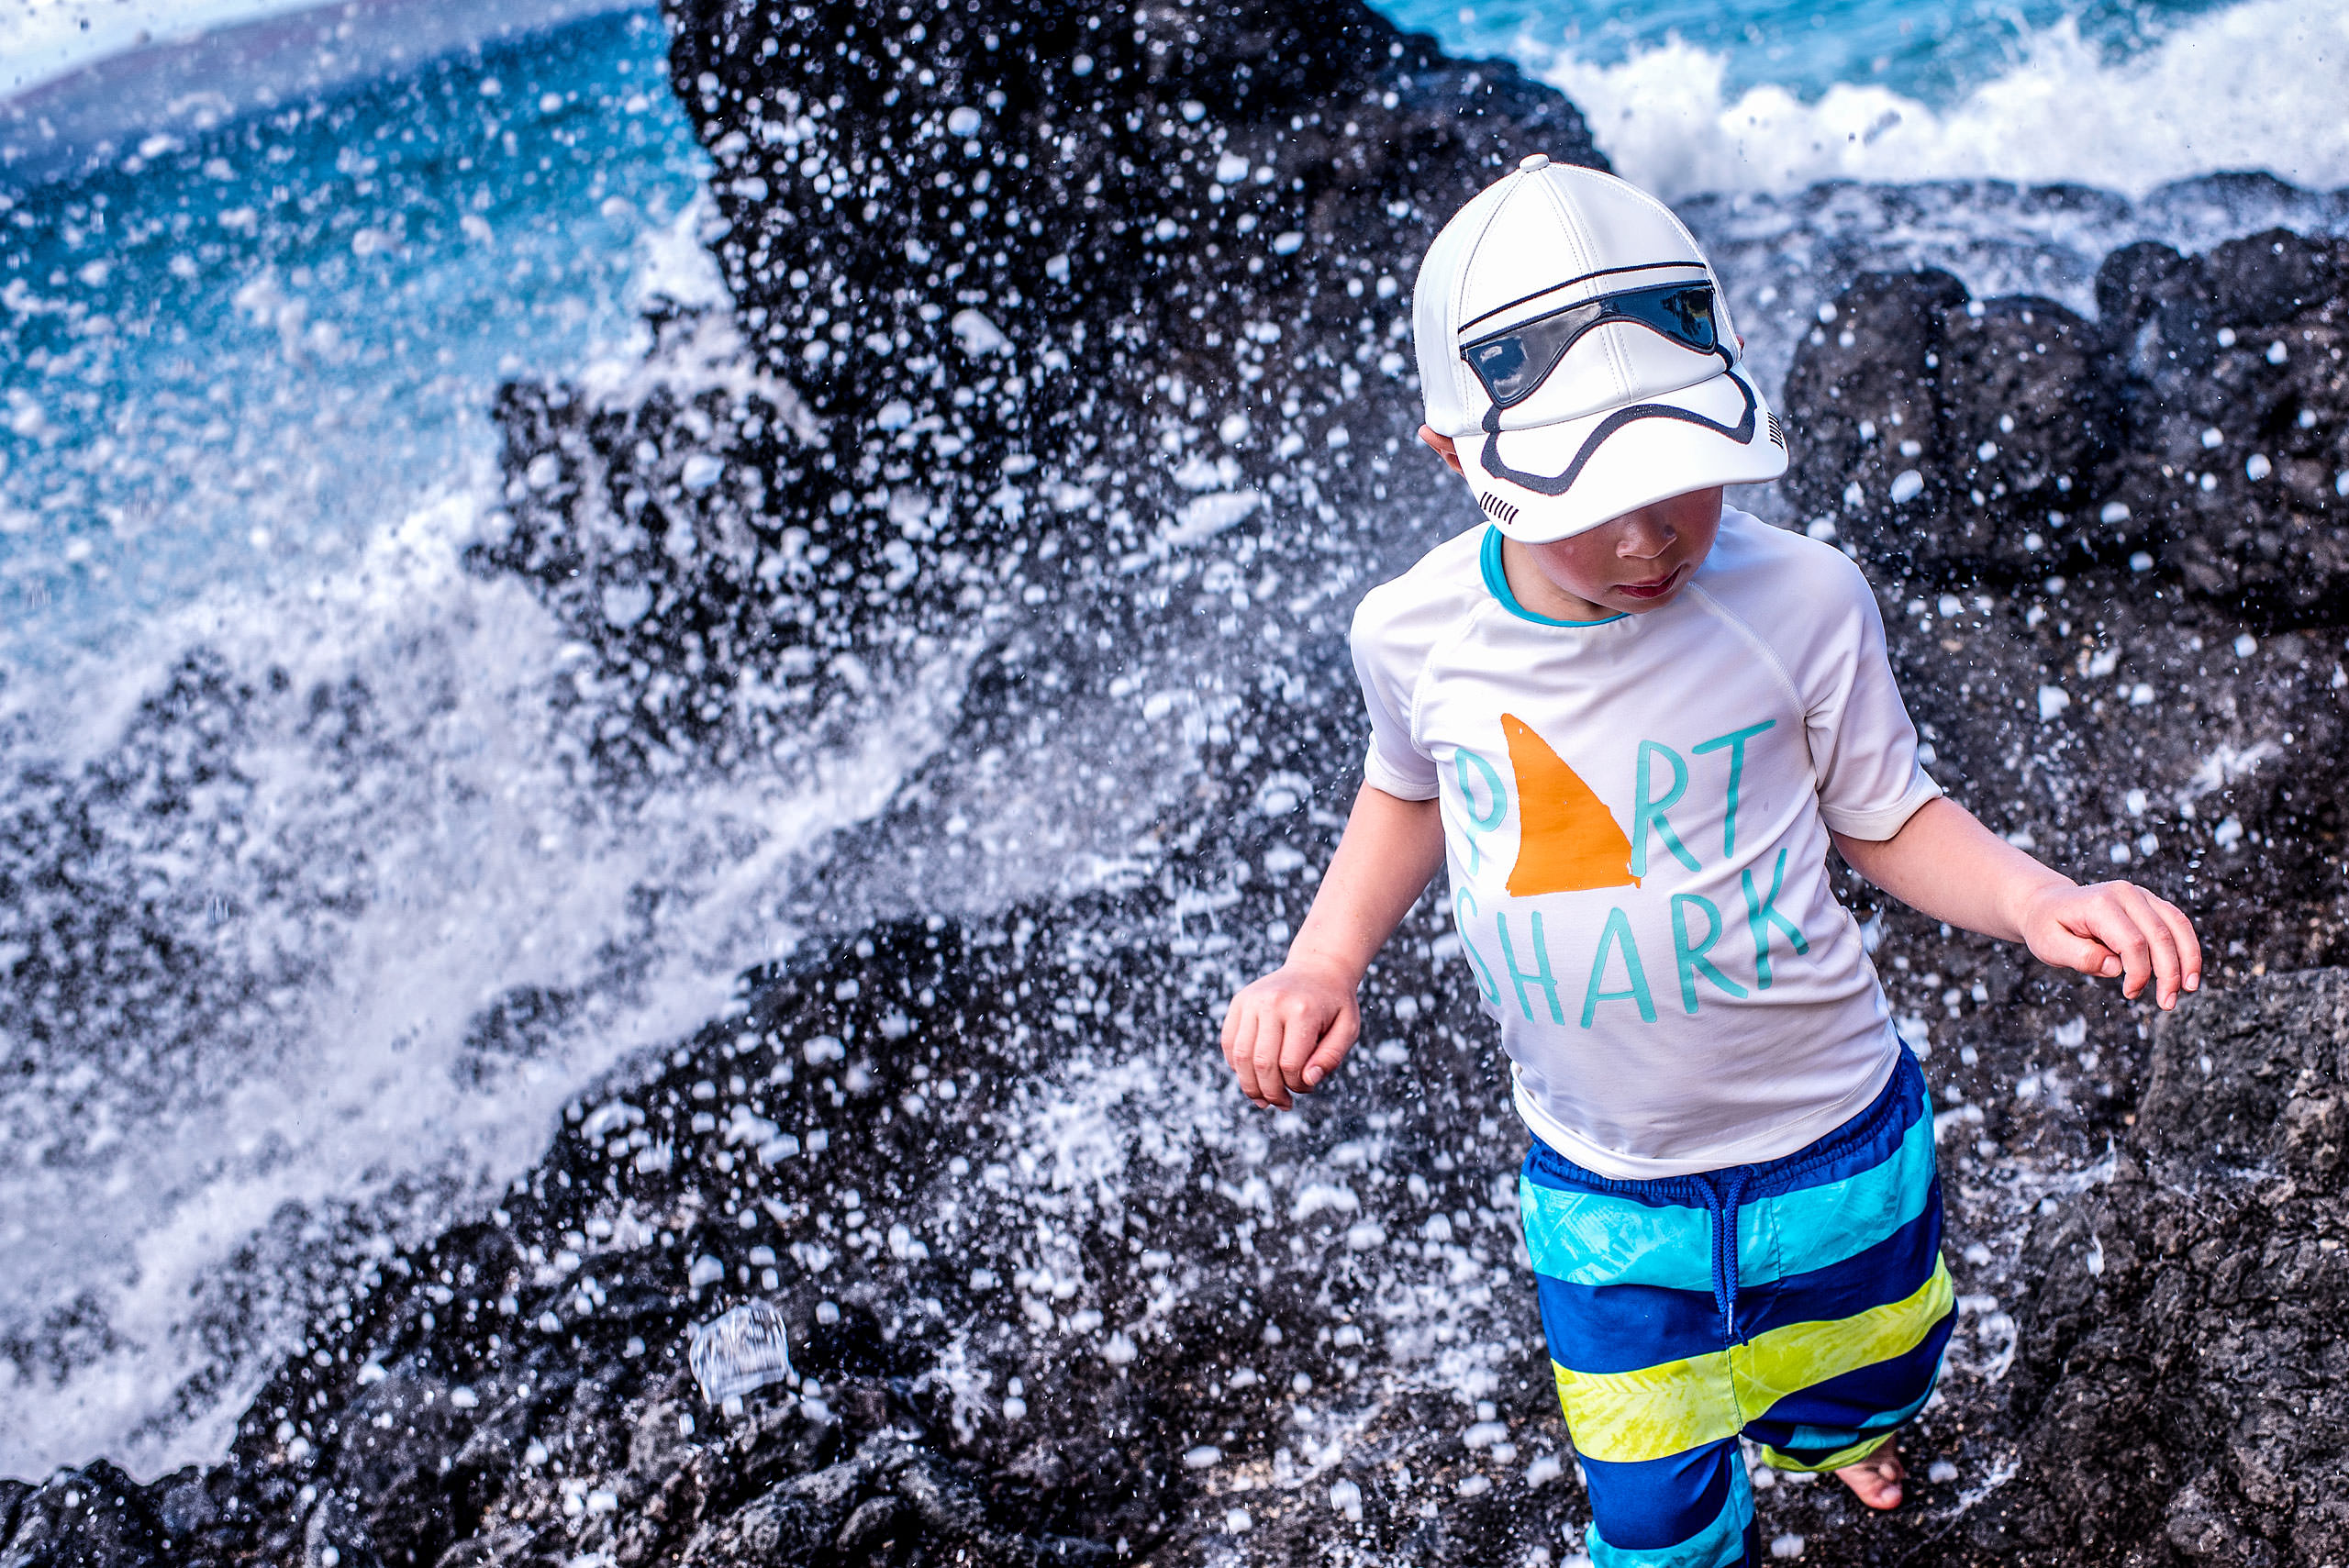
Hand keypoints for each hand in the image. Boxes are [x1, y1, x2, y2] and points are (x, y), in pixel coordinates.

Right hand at [1219, 960, 1360, 1109]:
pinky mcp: (1239, 1001)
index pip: (1291, 1065)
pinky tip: (1252, 1075)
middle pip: (1262, 1063)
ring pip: (1240, 1056)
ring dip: (1250, 1085)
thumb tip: (1308, 1081)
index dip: (1297, 1086)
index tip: (1307, 1087)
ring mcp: (1252, 1000)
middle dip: (1271, 1092)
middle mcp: (1272, 1003)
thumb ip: (1331, 1058)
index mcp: (1302, 1010)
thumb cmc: (1335, 1005)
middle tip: (1282, 1104)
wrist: (1317, 968)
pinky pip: (1229, 1042)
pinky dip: (1236, 1065)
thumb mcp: (1348, 1029)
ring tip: (1263, 1099)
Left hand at [2014, 879, 2201, 1008]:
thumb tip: (2115, 967)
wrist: (2046, 904)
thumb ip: (2080, 957)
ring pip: (2177, 926)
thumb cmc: (2047, 927)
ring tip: (2188, 990)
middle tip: (2167, 1003)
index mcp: (2099, 903)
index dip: (2138, 972)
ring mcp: (2140, 894)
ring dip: (2187, 960)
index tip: (2130, 993)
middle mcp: (2124, 893)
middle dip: (2169, 973)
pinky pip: (2178, 922)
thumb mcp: (2049, 946)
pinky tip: (2189, 972)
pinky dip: (2187, 947)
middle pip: (2160, 935)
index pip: (2132, 942)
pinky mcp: (2149, 902)